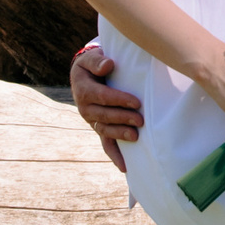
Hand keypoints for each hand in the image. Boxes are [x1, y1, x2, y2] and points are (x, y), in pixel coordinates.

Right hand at [71, 47, 143, 170]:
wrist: (86, 75)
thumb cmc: (92, 65)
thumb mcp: (90, 58)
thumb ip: (97, 61)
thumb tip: (108, 65)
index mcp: (84, 91)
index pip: (102, 96)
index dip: (119, 99)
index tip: (136, 102)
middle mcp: (86, 109)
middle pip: (104, 115)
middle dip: (122, 118)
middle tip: (141, 119)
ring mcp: (93, 121)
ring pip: (105, 130)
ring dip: (120, 134)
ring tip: (136, 136)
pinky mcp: (100, 128)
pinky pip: (106, 144)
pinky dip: (114, 156)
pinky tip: (125, 166)